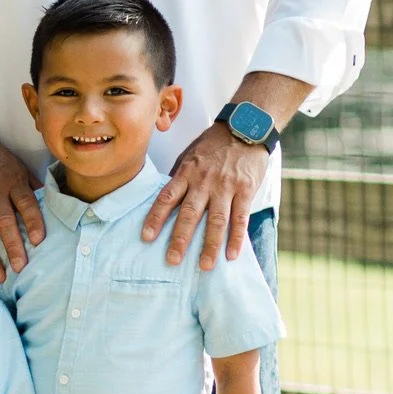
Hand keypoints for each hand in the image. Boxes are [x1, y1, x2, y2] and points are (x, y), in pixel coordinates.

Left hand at [141, 122, 266, 268]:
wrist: (245, 128)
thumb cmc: (214, 144)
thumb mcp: (190, 155)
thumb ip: (179, 177)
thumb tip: (166, 200)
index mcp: (186, 172)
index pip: (167, 198)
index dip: (156, 218)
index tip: (146, 237)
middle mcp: (204, 181)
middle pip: (190, 213)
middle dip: (180, 238)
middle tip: (172, 260)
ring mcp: (226, 186)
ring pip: (216, 220)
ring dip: (210, 245)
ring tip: (204, 266)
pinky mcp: (246, 189)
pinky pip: (240, 217)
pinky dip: (236, 238)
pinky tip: (231, 255)